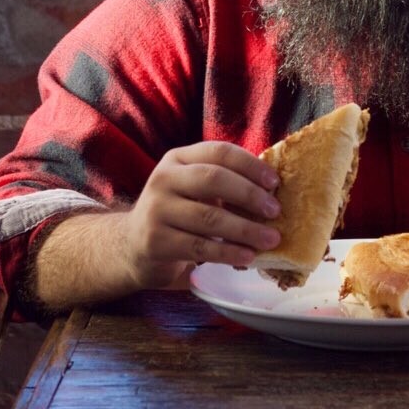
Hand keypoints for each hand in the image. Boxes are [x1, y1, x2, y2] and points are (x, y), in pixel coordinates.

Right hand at [122, 141, 281, 290]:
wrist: (133, 245)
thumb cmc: (178, 212)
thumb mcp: (194, 188)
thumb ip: (224, 182)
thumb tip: (273, 189)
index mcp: (178, 158)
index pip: (219, 152)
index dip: (250, 165)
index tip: (275, 182)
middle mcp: (163, 178)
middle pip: (213, 179)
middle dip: (249, 195)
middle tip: (275, 211)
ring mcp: (156, 210)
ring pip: (209, 217)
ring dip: (245, 229)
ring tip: (270, 239)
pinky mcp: (156, 241)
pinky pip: (199, 247)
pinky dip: (228, 252)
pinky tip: (247, 257)